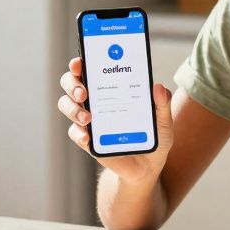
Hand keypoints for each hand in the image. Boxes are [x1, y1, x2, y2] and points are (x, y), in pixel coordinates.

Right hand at [57, 57, 172, 184]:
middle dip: (72, 84)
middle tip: (84, 93)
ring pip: (67, 105)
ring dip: (73, 109)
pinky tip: (87, 137)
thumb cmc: (154, 136)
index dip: (80, 63)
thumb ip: (162, 104)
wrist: (147, 167)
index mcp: (112, 87)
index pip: (90, 68)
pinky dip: (78, 133)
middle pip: (71, 83)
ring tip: (88, 118)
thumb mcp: (163, 121)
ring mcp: (89, 119)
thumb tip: (157, 86)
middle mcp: (96, 99)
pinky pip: (74, 132)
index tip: (80, 62)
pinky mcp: (87, 139)